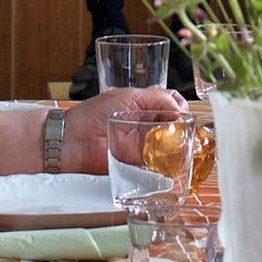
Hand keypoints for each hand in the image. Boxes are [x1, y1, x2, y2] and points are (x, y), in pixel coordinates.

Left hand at [61, 86, 186, 175]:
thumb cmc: (96, 112)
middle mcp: (146, 124)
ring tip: (183, 144)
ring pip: (169, 145)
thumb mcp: (129, 97)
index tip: (183, 113)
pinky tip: (172, 159)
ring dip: (179, 146)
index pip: (171, 103)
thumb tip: (180, 108)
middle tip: (187, 131)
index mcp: (144, 105)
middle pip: (174, 125)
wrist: (74, 139)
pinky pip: (158, 163)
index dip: (181, 107)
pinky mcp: (138, 163)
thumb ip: (156, 99)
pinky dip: (167, 163)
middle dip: (184, 128)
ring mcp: (143, 144)